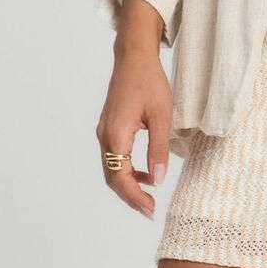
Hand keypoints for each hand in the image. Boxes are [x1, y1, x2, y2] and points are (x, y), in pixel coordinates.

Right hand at [95, 37, 172, 218]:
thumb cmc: (150, 82)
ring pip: (111, 168)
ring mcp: (104, 131)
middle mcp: (105, 136)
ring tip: (148, 195)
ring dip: (127, 184)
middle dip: (129, 196)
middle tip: (150, 209)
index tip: (150, 210)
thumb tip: (157, 180)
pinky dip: (126, 169)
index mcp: (117, 134)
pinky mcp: (109, 127)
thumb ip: (159, 149)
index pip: (120, 177)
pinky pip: (114, 157)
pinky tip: (144, 172)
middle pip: (112, 177)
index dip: (134, 198)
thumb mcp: (161, 115)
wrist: (134, 57)